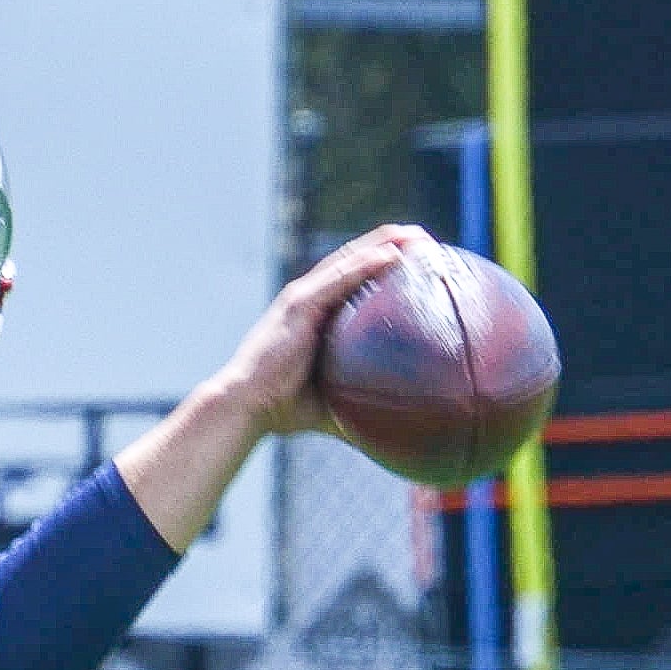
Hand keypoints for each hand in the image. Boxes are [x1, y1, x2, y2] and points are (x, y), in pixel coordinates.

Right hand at [205, 223, 427, 440]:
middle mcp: (309, 298)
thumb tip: (389, 434)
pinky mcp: (299, 306)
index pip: (353, 278)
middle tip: (423, 237)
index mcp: (315, 314)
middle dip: (388, 243)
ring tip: (414, 235)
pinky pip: (337, 279)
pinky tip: (390, 254)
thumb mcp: (331, 402)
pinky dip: (364, 264)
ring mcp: (303, 299)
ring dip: (382, 244)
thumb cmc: (283, 407)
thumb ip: (357, 406)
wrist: (247, 407)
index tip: (416, 257)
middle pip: (354, 261)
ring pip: (348, 260)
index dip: (381, 262)